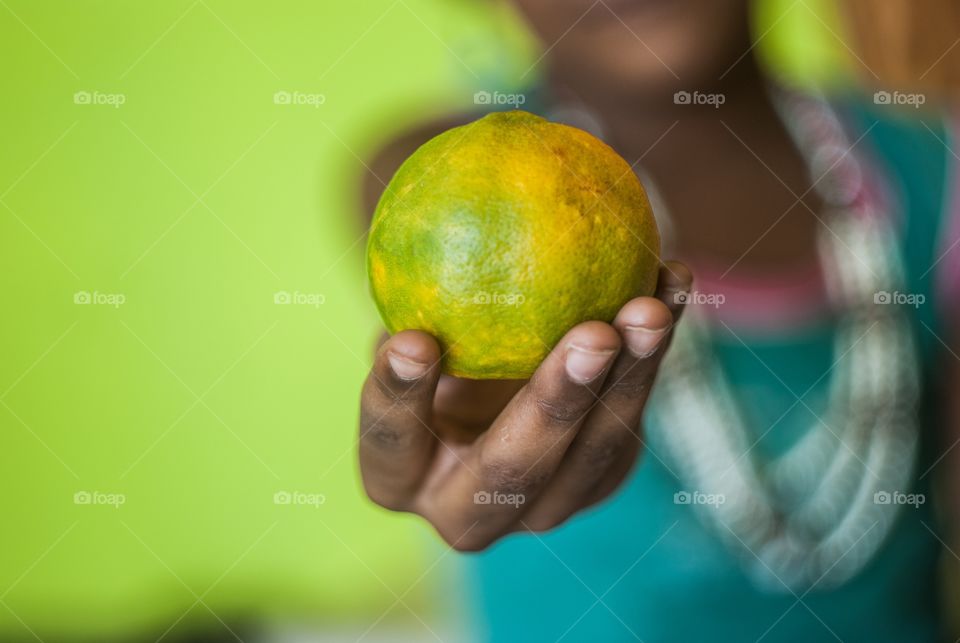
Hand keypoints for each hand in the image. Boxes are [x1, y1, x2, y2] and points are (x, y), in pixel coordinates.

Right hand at [359, 262, 691, 550]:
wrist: (476, 393)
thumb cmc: (422, 347)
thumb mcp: (399, 324)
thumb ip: (404, 299)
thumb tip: (415, 220)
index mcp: (397, 477)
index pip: (390, 440)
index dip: (400, 397)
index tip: (414, 340)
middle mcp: (469, 511)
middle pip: (511, 471)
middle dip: (556, 406)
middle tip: (592, 337)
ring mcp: (544, 506)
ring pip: (593, 456)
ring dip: (629, 379)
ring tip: (648, 311)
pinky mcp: (598, 479)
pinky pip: (634, 417)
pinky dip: (654, 351)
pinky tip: (672, 283)